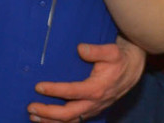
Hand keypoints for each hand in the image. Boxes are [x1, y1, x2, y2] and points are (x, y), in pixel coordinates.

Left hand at [28, 38, 145, 121]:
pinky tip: (47, 120)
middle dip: (47, 112)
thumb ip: (96, 50)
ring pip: (70, 122)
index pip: (71, 92)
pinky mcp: (92, 110)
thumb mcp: (111, 51)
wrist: (132, 69)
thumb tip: (80, 49)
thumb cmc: (119, 58)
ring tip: (33, 117)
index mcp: (97, 88)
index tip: (38, 86)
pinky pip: (74, 121)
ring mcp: (93, 109)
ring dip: (50, 121)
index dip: (53, 91)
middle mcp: (94, 103)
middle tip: (31, 107)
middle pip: (67, 114)